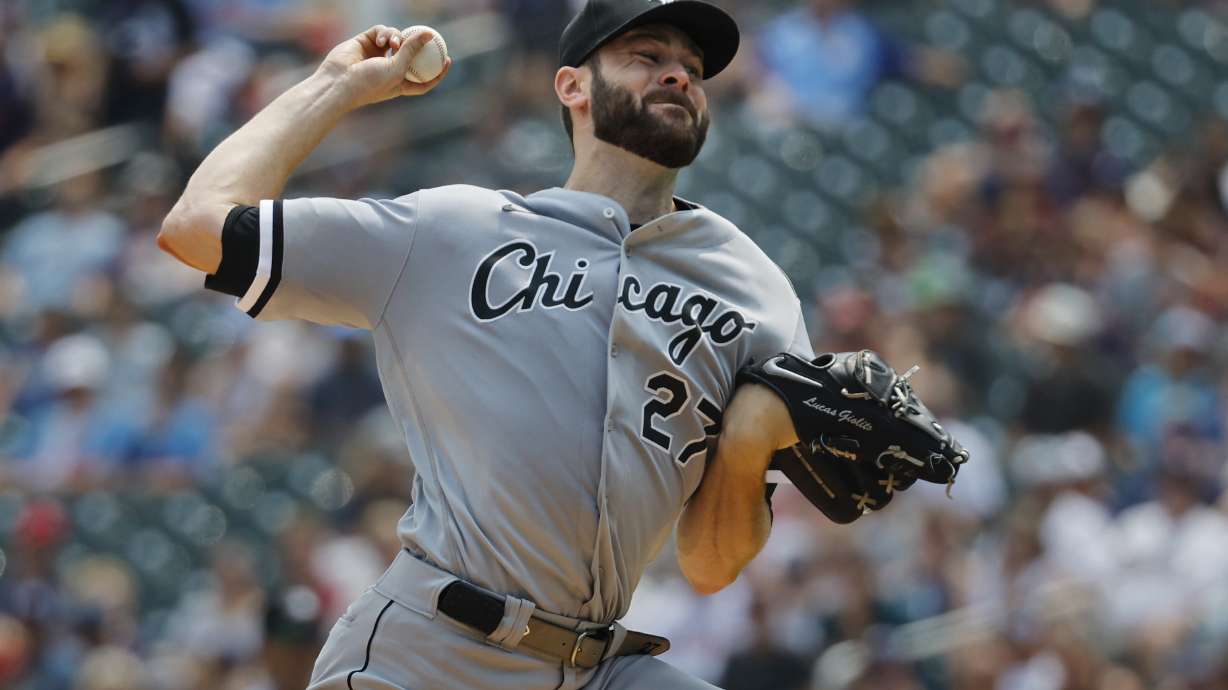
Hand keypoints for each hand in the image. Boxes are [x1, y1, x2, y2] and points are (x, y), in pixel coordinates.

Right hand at [317, 25, 452, 108]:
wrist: (339, 81)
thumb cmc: (369, 83)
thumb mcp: (397, 69)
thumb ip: (413, 50)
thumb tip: (429, 34)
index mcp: (400, 83)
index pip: (423, 78)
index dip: (437, 71)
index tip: (447, 60)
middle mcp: (390, 68)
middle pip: (412, 54)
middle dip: (420, 46)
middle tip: (431, 36)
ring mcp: (378, 55)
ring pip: (397, 39)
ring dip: (398, 37)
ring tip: (393, 43)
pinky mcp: (366, 42)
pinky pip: (382, 31)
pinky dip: (384, 33)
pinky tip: (381, 41)